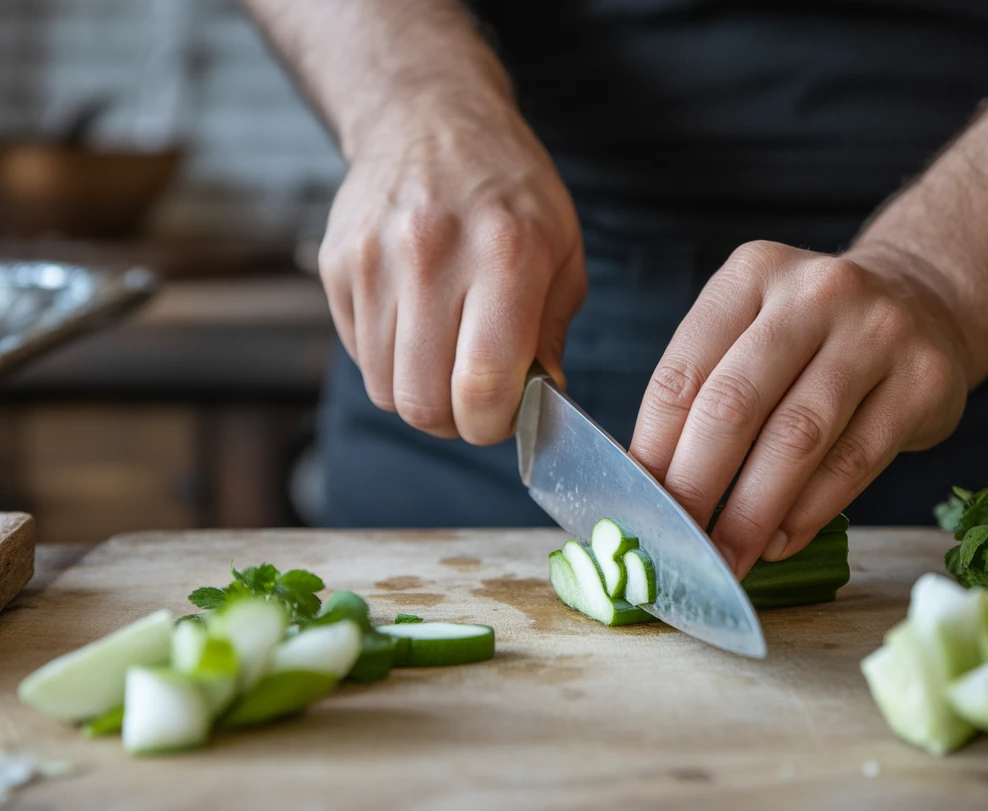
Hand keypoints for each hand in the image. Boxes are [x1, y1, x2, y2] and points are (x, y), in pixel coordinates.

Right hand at [318, 90, 585, 442]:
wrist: (429, 120)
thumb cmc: (508, 190)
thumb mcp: (561, 250)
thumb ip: (553, 333)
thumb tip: (542, 401)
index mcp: (505, 255)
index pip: (483, 386)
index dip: (495, 423)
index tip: (505, 414)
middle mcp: (432, 255)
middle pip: (424, 402)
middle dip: (455, 421)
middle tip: (475, 398)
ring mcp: (374, 260)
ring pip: (385, 388)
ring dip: (420, 392)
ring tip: (448, 358)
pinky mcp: (335, 265)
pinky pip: (359, 355)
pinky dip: (389, 361)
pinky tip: (416, 324)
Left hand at [630, 241, 970, 577]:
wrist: (925, 304)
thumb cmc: (815, 334)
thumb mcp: (754, 327)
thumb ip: (706, 389)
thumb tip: (652, 486)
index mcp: (752, 274)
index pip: (683, 373)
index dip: (654, 449)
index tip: (640, 506)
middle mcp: (815, 293)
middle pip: (735, 405)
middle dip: (696, 486)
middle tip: (678, 543)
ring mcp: (877, 333)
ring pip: (796, 439)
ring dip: (752, 513)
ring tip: (728, 556)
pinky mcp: (924, 381)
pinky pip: (853, 461)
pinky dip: (809, 512)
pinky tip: (781, 541)